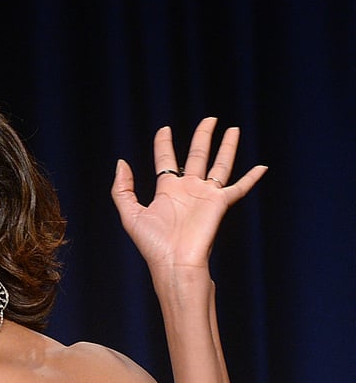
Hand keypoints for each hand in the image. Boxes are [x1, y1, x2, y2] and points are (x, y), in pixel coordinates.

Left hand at [111, 118, 266, 274]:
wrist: (175, 263)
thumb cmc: (153, 245)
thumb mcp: (130, 215)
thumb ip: (122, 189)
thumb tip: (121, 163)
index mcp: (167, 191)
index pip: (166, 160)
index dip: (164, 143)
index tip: (165, 129)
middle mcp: (188, 190)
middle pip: (198, 155)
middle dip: (203, 136)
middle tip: (210, 119)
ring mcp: (205, 196)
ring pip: (220, 164)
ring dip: (228, 147)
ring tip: (233, 129)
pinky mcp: (220, 204)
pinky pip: (239, 188)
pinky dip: (251, 178)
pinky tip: (262, 167)